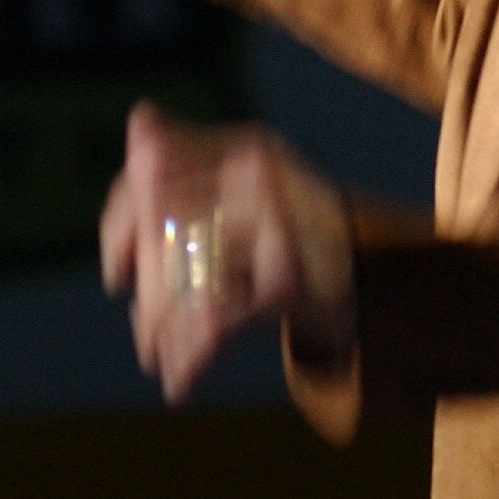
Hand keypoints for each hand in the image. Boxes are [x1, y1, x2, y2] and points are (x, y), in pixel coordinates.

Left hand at [100, 101, 355, 405]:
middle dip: (147, 290)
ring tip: (157, 359)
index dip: (120, 223)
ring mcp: (278, 222)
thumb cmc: (297, 234)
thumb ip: (190, 160)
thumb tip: (140, 117)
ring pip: (184, 278)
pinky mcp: (290, 279)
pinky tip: (181, 381)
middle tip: (144, 330)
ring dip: (162, 332)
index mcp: (247, 148)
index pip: (153, 170)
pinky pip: (213, 319)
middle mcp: (259, 174)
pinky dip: (188, 357)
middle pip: (163, 228)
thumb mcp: (249, 186)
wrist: (381, 279)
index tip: (117, 276)